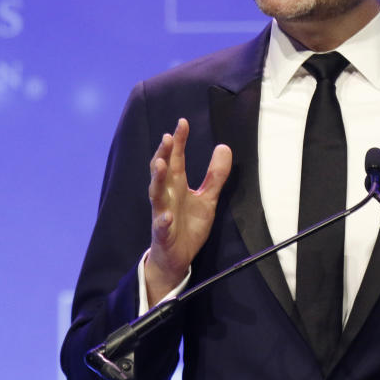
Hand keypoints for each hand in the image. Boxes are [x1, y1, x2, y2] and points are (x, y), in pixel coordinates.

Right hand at [145, 118, 231, 304]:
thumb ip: (215, 175)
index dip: (179, 141)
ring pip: (156, 194)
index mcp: (177, 186)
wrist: (176, 257)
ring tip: (161, 164)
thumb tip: (224, 147)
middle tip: (168, 137)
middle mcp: (167, 196)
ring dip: (157, 179)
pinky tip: (167, 215)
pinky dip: (163, 220)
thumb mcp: (208, 198)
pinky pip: (161, 225)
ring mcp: (162, 213)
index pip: (177, 159)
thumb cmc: (188, 225)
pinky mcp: (163, 233)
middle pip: (162, 171)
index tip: (182, 123)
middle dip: (164, 154)